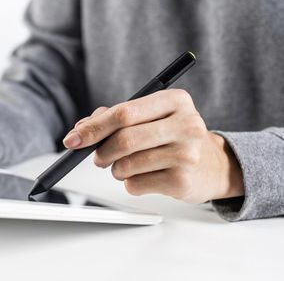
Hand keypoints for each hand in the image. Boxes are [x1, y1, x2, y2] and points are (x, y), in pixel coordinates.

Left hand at [63, 89, 244, 203]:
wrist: (212, 165)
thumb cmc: (171, 136)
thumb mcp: (150, 116)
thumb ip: (114, 117)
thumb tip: (80, 130)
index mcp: (175, 100)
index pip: (124, 112)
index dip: (93, 128)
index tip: (73, 139)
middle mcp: (186, 124)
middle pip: (124, 139)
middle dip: (101, 151)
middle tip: (98, 157)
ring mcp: (187, 155)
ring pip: (127, 165)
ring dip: (116, 169)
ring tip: (127, 166)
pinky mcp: (183, 182)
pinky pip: (135, 185)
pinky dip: (130, 183)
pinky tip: (146, 176)